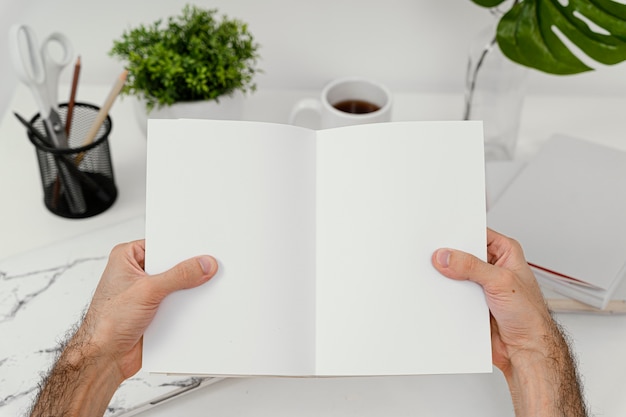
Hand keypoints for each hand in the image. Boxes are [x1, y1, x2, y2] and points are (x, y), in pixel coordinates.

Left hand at [81, 239, 217, 379]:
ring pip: (176, 285)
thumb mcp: (147, 290)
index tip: (202, 251)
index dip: (182, 247)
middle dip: (187, 270)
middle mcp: (137, 272)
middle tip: (205, 270)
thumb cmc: (106, 323)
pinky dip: (185, 307)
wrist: (104, 358)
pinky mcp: (155, 309)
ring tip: (198, 291)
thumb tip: (203, 264)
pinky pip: (177, 302)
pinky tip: (191, 309)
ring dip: (187, 291)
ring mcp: (146, 292)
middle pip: (172, 264)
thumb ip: (179, 276)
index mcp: (127, 257)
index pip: (162, 244)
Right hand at [431, 229, 586, 415]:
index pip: (476, 233)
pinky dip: (445, 295)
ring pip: (454, 274)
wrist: (526, 349)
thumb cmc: (530, 316)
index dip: (459, 233)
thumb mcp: (501, 282)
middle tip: (436, 257)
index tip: (441, 237)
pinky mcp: (469, 301)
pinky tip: (441, 295)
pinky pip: (451, 294)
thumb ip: (472, 267)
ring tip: (438, 277)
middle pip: (462, 253)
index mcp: (505, 252)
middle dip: (449, 256)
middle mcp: (491, 266)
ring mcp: (479, 284)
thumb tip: (446, 257)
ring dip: (446, 278)